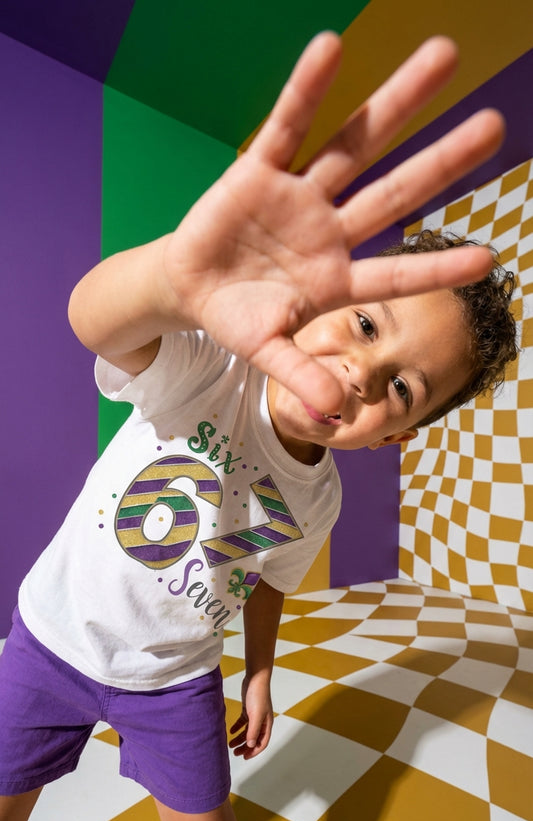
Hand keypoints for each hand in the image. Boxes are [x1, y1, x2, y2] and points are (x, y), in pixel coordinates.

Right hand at [163, 33, 503, 413]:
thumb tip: (336, 412)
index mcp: (336, 280)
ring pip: (353, 146)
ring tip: (444, 57)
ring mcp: (298, 197)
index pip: (396, 274)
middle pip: (394, 191)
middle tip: (493, 125)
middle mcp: (329, 231)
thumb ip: (301, 377)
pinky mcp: (257, 171)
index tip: (487, 258)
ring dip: (395, 105)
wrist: (189, 287)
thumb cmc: (237, 318)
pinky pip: (284, 127)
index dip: (436, 269)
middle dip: (441, 160)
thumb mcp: (267, 352)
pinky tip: (330, 50)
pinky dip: (305, 92)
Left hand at [229, 674, 273, 759]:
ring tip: (230, 744)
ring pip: (248, 732)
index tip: (245, 757)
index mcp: (267, 724)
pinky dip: (237, 728)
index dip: (254, 752)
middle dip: (245, 747)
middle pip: (254, 739)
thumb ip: (253, 731)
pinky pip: (243, 722)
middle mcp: (262, 721)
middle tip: (236, 753)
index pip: (262, 743)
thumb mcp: (256, 715)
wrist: (255, 678)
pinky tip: (231, 731)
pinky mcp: (248, 709)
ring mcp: (255, 715)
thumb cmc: (258, 695)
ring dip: (240, 739)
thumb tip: (251, 745)